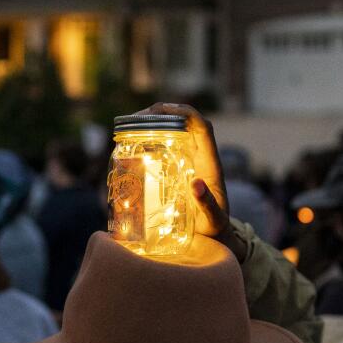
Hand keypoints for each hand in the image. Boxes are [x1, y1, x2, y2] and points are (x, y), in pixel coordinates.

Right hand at [138, 103, 227, 237]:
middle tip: (134, 118)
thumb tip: (196, 185)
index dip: (185, 113)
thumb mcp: (212, 219)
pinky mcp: (179, 165)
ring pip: (174, 129)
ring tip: (128, 125)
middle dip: (162, 113)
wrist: (213, 233)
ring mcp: (190, 158)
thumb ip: (207, 204)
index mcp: (211, 163)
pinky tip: (132, 140)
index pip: (203, 127)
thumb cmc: (214, 226)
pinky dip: (150, 137)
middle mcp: (201, 155)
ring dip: (153, 122)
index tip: (162, 110)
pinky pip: (166, 143)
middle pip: (185, 122)